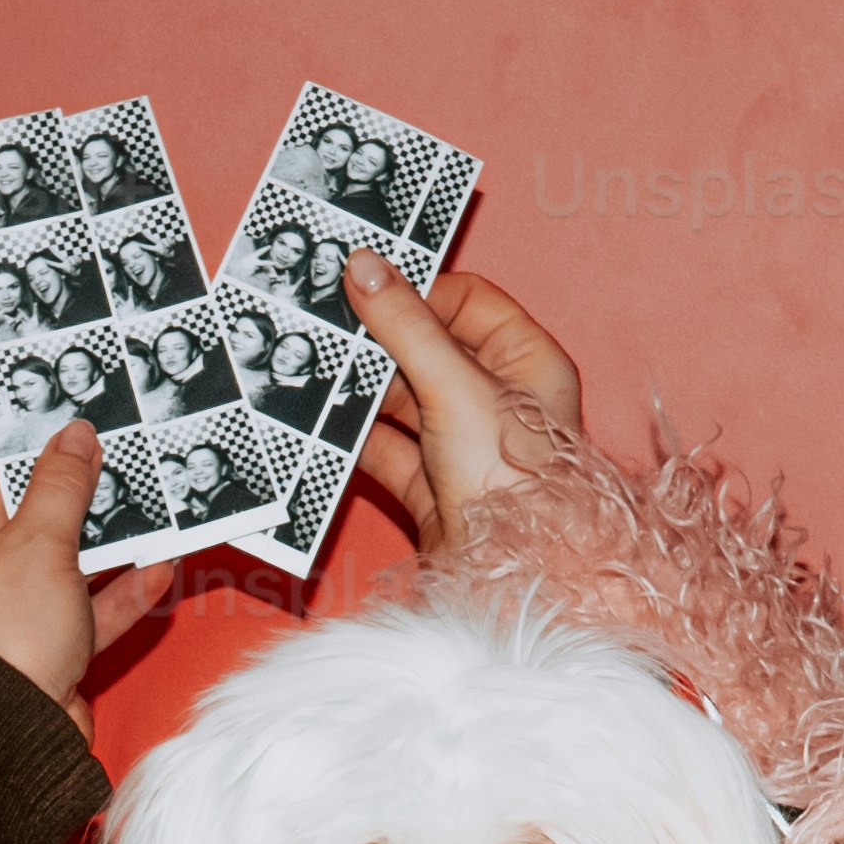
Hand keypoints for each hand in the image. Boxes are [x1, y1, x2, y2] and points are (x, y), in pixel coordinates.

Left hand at [0, 401, 188, 705]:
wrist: (11, 751)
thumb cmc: (1, 645)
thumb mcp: (40, 545)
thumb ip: (62, 485)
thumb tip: (75, 439)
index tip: (12, 410)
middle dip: (53, 483)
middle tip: (96, 451)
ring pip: (44, 558)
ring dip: (93, 538)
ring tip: (138, 505)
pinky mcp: (29, 650)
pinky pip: (71, 609)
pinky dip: (109, 593)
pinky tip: (155, 573)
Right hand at [342, 252, 586, 559]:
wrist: (510, 576)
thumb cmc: (515, 482)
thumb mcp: (455, 386)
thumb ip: (406, 326)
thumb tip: (366, 267)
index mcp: (528, 361)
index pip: (468, 302)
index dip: (418, 291)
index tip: (365, 285)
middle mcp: (500, 400)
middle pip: (429, 348)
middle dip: (379, 341)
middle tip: (327, 322)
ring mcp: (464, 444)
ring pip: (404, 399)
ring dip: (362, 389)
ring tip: (316, 368)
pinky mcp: (432, 486)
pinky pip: (388, 449)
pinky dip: (357, 437)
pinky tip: (321, 423)